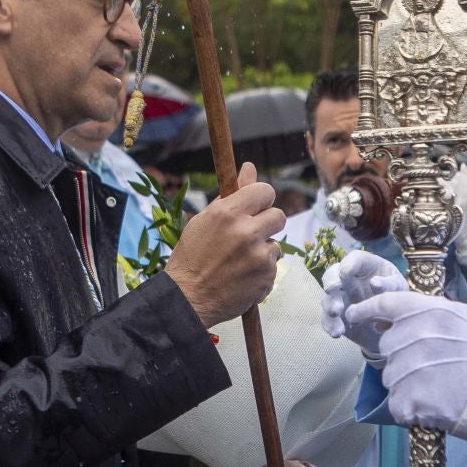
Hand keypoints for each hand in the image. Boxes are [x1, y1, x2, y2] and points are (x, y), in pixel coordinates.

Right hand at [164, 162, 284, 327]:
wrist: (188, 299)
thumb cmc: (192, 257)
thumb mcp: (205, 220)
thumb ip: (231, 195)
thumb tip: (249, 167)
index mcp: (228, 213)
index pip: (265, 191)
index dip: (261, 200)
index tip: (254, 208)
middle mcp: (247, 232)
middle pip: (279, 216)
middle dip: (266, 224)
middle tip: (249, 236)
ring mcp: (259, 256)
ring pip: (276, 245)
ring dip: (262, 251)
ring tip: (238, 261)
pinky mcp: (267, 277)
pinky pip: (273, 267)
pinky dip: (261, 272)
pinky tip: (241, 277)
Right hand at [320, 252, 406, 353]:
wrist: (391, 323)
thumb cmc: (396, 295)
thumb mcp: (399, 288)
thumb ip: (389, 284)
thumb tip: (375, 283)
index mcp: (364, 266)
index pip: (354, 259)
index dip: (349, 263)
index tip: (346, 272)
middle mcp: (346, 279)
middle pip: (332, 275)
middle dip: (331, 281)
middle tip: (333, 289)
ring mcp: (339, 297)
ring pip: (328, 298)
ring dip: (330, 305)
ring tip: (337, 312)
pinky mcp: (336, 317)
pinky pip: (327, 320)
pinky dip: (330, 325)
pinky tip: (337, 332)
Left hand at [347, 290, 466, 437]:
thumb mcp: (463, 319)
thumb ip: (429, 312)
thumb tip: (396, 316)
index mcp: (428, 312)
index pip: (384, 304)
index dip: (365, 310)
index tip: (354, 314)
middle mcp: (413, 337)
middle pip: (386, 346)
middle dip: (400, 355)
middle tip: (429, 365)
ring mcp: (408, 369)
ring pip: (389, 376)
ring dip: (406, 382)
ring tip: (436, 385)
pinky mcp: (407, 400)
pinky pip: (397, 403)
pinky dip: (411, 407)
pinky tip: (433, 404)